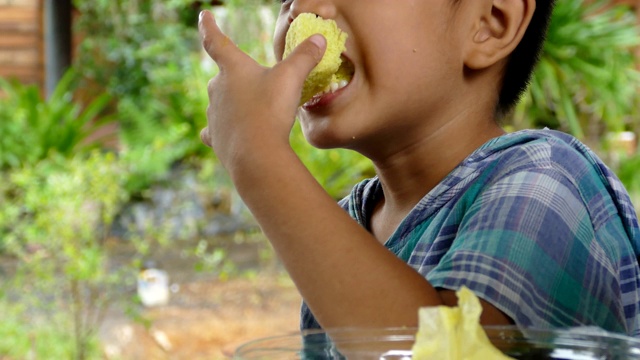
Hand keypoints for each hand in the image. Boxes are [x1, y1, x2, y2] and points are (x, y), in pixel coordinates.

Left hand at [198, 10, 325, 171]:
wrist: (256, 155)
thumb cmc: (271, 111)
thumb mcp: (292, 79)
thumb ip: (305, 57)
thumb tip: (319, 39)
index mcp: (233, 68)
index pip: (216, 40)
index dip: (209, 25)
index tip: (204, 14)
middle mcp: (217, 88)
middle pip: (223, 75)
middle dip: (237, 76)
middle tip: (257, 83)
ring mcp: (214, 114)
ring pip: (220, 102)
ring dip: (233, 103)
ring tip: (253, 111)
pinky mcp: (215, 137)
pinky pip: (214, 129)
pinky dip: (221, 129)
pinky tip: (226, 133)